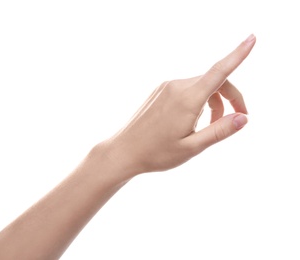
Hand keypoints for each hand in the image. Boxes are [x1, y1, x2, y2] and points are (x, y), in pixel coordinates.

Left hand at [102, 35, 255, 176]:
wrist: (124, 151)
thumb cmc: (156, 153)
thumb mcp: (192, 147)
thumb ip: (219, 131)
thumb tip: (243, 118)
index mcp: (187, 99)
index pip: (219, 72)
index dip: (238, 54)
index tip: (252, 39)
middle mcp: (177, 86)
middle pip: (215, 82)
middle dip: (229, 98)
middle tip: (235, 120)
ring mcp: (167, 87)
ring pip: (201, 86)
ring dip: (213, 102)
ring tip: (208, 127)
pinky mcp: (161, 91)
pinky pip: (187, 89)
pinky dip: (198, 100)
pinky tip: (192, 120)